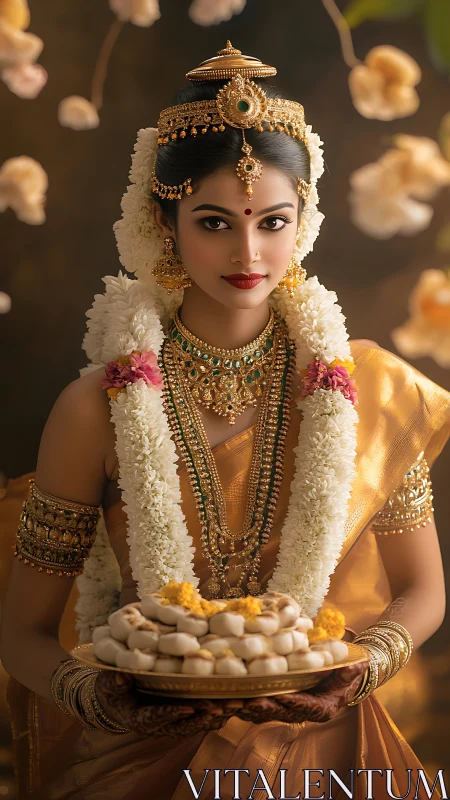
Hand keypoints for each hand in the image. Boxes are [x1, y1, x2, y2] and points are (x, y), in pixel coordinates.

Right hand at [94, 670, 244, 737]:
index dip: (171, 713)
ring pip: (200, 720)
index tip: (186, 707)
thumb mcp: (109, 684)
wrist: (116, 702)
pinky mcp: (185, 713)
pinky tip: (239, 700)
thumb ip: (115, 682)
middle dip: (205, 714)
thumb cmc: (112, 690)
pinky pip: (205, 714)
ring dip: (219, 713)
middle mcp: (161, 725)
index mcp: (141, 718)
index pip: (156, 717)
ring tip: (239, 702)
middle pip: (185, 722)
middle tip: (223, 705)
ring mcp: (174, 721)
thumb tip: (123, 676)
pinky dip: (221, 708)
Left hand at [234, 660, 368, 724]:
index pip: (303, 705)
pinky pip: (252, 706)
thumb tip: (355, 665)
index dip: (291, 701)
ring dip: (244, 707)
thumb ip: (349, 672)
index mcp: (318, 708)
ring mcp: (283, 710)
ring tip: (227, 699)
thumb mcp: (349, 674)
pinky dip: (238, 702)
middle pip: (276, 712)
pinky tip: (222, 696)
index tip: (279, 694)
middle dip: (260, 706)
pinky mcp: (271, 703)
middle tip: (246, 699)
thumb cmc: (343, 676)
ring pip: (260, 712)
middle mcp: (299, 713)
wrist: (337, 682)